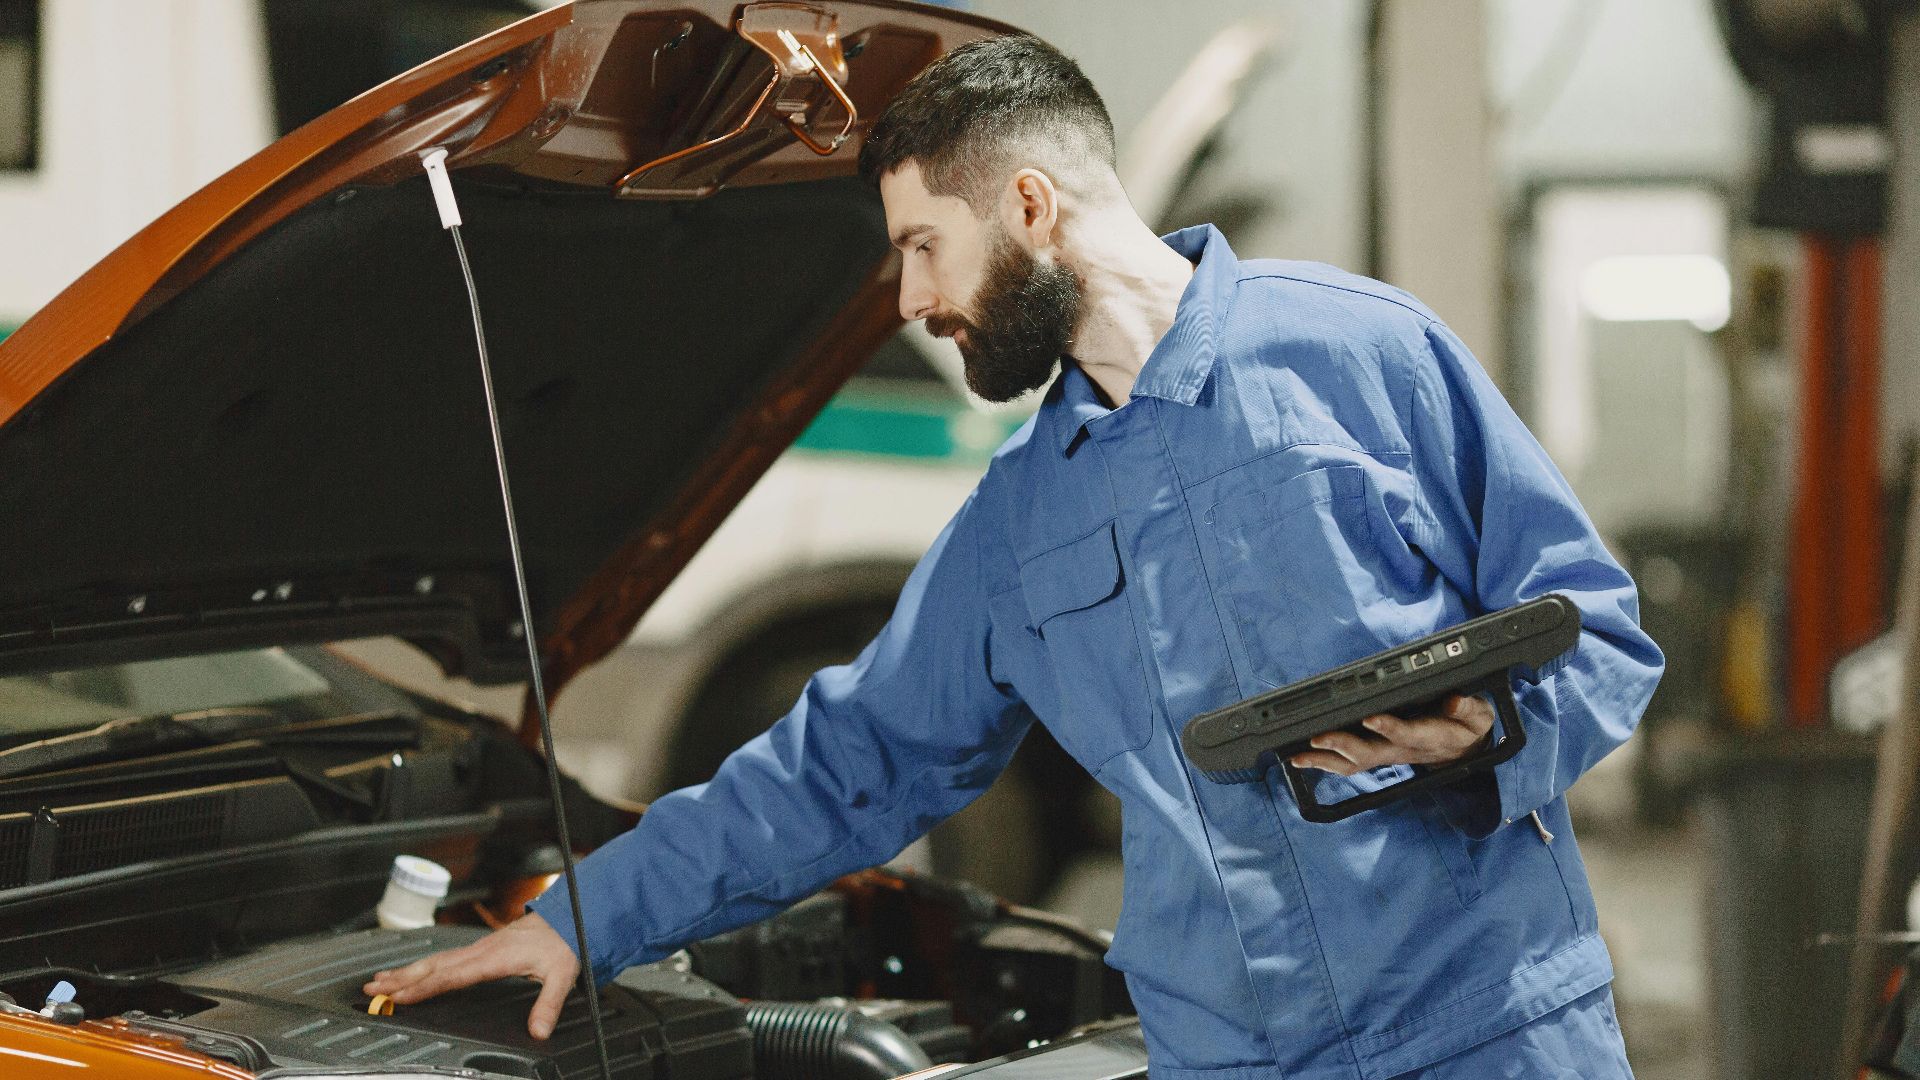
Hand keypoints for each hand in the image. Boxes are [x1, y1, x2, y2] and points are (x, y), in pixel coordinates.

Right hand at [362, 912, 579, 1038]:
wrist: (568, 916)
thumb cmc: (562, 943)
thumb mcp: (562, 974)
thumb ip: (549, 1004)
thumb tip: (539, 1031)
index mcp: (494, 958)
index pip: (452, 976)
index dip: (425, 987)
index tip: (400, 996)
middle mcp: (481, 951)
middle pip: (433, 966)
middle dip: (401, 978)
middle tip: (372, 989)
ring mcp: (478, 948)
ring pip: (435, 960)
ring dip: (406, 971)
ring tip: (379, 980)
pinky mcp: (480, 948)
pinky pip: (444, 957)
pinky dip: (422, 966)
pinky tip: (411, 972)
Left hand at [1288, 693, 1494, 776]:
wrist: (1464, 749)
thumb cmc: (1468, 727)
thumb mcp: (1479, 715)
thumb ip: (1468, 708)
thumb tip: (1454, 702)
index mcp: (1429, 737)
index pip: (1406, 734)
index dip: (1388, 727)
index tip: (1370, 717)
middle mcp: (1403, 750)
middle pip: (1369, 754)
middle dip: (1342, 745)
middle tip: (1317, 736)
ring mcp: (1388, 755)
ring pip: (1354, 763)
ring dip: (1325, 760)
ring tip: (1298, 756)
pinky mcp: (1378, 754)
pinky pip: (1348, 765)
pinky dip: (1324, 762)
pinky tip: (1301, 759)